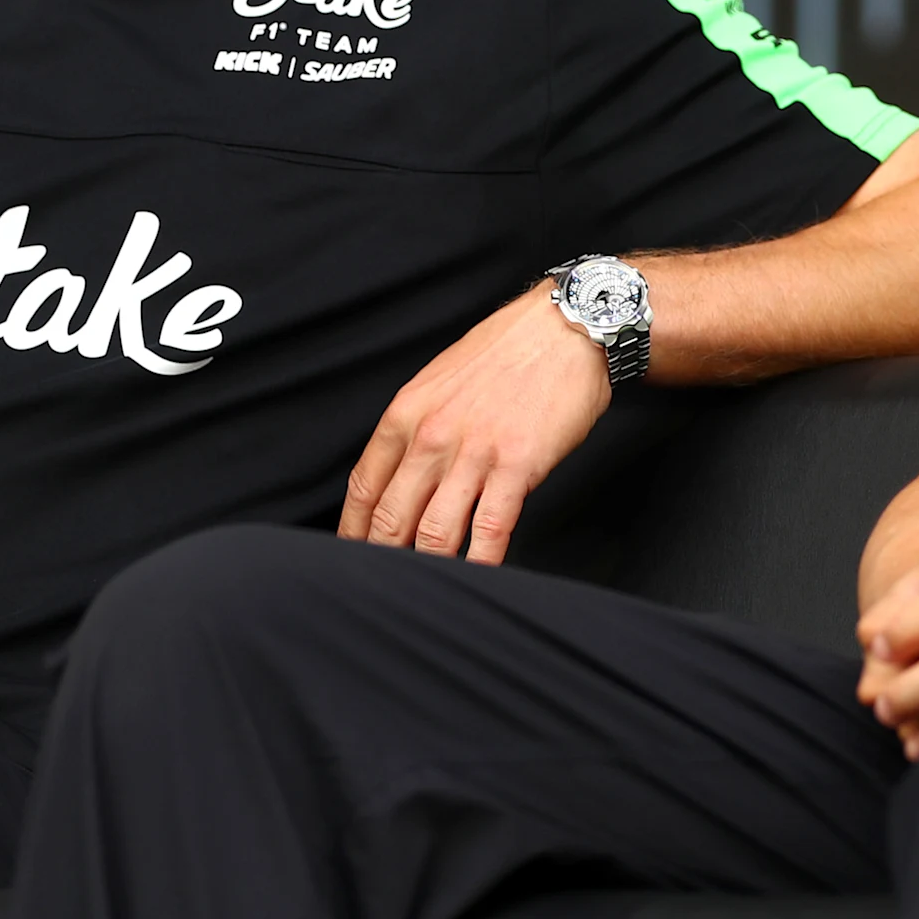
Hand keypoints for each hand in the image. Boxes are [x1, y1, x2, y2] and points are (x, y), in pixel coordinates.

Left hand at [340, 283, 612, 563]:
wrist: (565, 328)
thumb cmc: (507, 353)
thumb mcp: (440, 381)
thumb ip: (416, 426)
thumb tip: (401, 475)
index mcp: (406, 414)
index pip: (364, 488)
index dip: (354, 532)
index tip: (354, 555)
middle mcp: (432, 436)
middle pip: (392, 519)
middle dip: (383, 560)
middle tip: (382, 586)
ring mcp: (474, 452)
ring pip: (435, 532)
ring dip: (427, 569)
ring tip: (425, 590)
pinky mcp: (517, 465)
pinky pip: (490, 529)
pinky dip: (480, 562)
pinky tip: (476, 578)